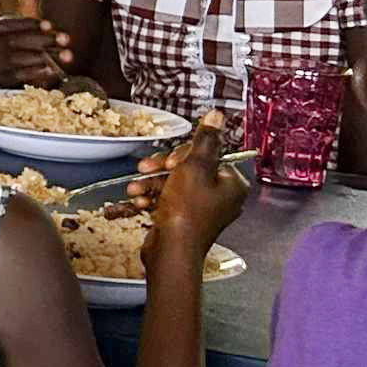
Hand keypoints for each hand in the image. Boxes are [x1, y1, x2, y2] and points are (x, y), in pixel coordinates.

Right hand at [0, 9, 69, 85]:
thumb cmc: (11, 41)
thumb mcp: (16, 26)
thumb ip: (25, 11)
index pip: (10, 24)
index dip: (30, 23)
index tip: (48, 24)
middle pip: (16, 41)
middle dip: (43, 39)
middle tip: (64, 39)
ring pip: (20, 58)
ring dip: (46, 57)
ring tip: (65, 55)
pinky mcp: (4, 78)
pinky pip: (21, 75)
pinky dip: (38, 72)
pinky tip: (53, 69)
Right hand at [133, 117, 246, 258]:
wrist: (172, 251)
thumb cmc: (186, 209)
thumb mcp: (194, 167)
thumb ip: (204, 140)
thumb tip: (216, 115)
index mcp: (232, 183)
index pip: (208, 155)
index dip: (182, 154)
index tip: (167, 161)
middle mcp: (222, 196)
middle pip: (189, 169)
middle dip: (161, 169)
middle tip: (144, 169)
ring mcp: (204, 211)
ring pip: (174, 185)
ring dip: (151, 184)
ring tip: (134, 189)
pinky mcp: (186, 221)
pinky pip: (169, 201)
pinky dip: (153, 199)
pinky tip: (139, 202)